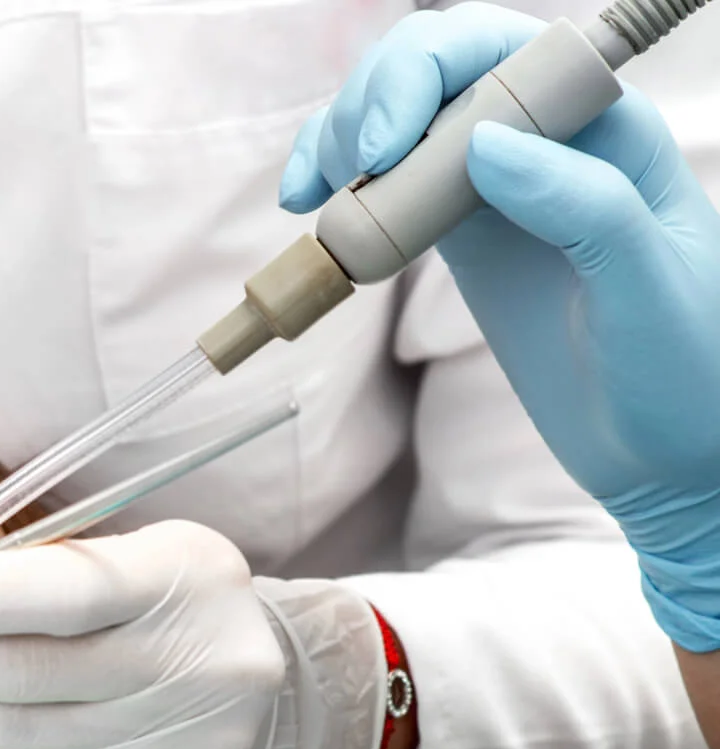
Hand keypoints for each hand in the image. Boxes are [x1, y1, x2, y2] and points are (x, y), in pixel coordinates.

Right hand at [280, 3, 719, 648]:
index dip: (430, 74)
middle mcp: (547, 141)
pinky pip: (388, 185)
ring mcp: (496, 188)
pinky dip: (337, 188)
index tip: (388, 147)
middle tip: (342, 175)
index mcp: (607, 130)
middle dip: (374, 100)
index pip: (506, 52)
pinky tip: (309, 212)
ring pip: (402, 120)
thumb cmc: (686, 374)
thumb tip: (486, 143)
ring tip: (311, 199)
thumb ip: (584, 206)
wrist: (668, 454)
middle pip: (439, 70)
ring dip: (339, 139)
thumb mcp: (648, 289)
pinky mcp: (460, 237)